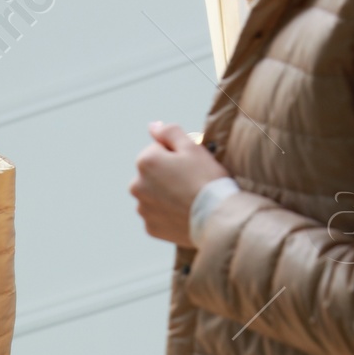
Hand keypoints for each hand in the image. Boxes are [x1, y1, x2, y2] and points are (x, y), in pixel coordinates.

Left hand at [130, 121, 226, 247]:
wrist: (217, 218)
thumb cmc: (207, 180)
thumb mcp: (192, 147)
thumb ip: (169, 132)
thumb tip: (153, 126)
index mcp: (145, 161)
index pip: (158, 150)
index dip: (178, 155)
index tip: (192, 166)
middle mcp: (136, 186)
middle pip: (153, 174)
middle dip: (167, 175)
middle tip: (192, 182)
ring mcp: (143, 209)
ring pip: (153, 195)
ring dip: (166, 195)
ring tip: (189, 199)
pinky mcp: (151, 228)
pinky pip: (158, 216)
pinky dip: (168, 214)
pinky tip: (184, 213)